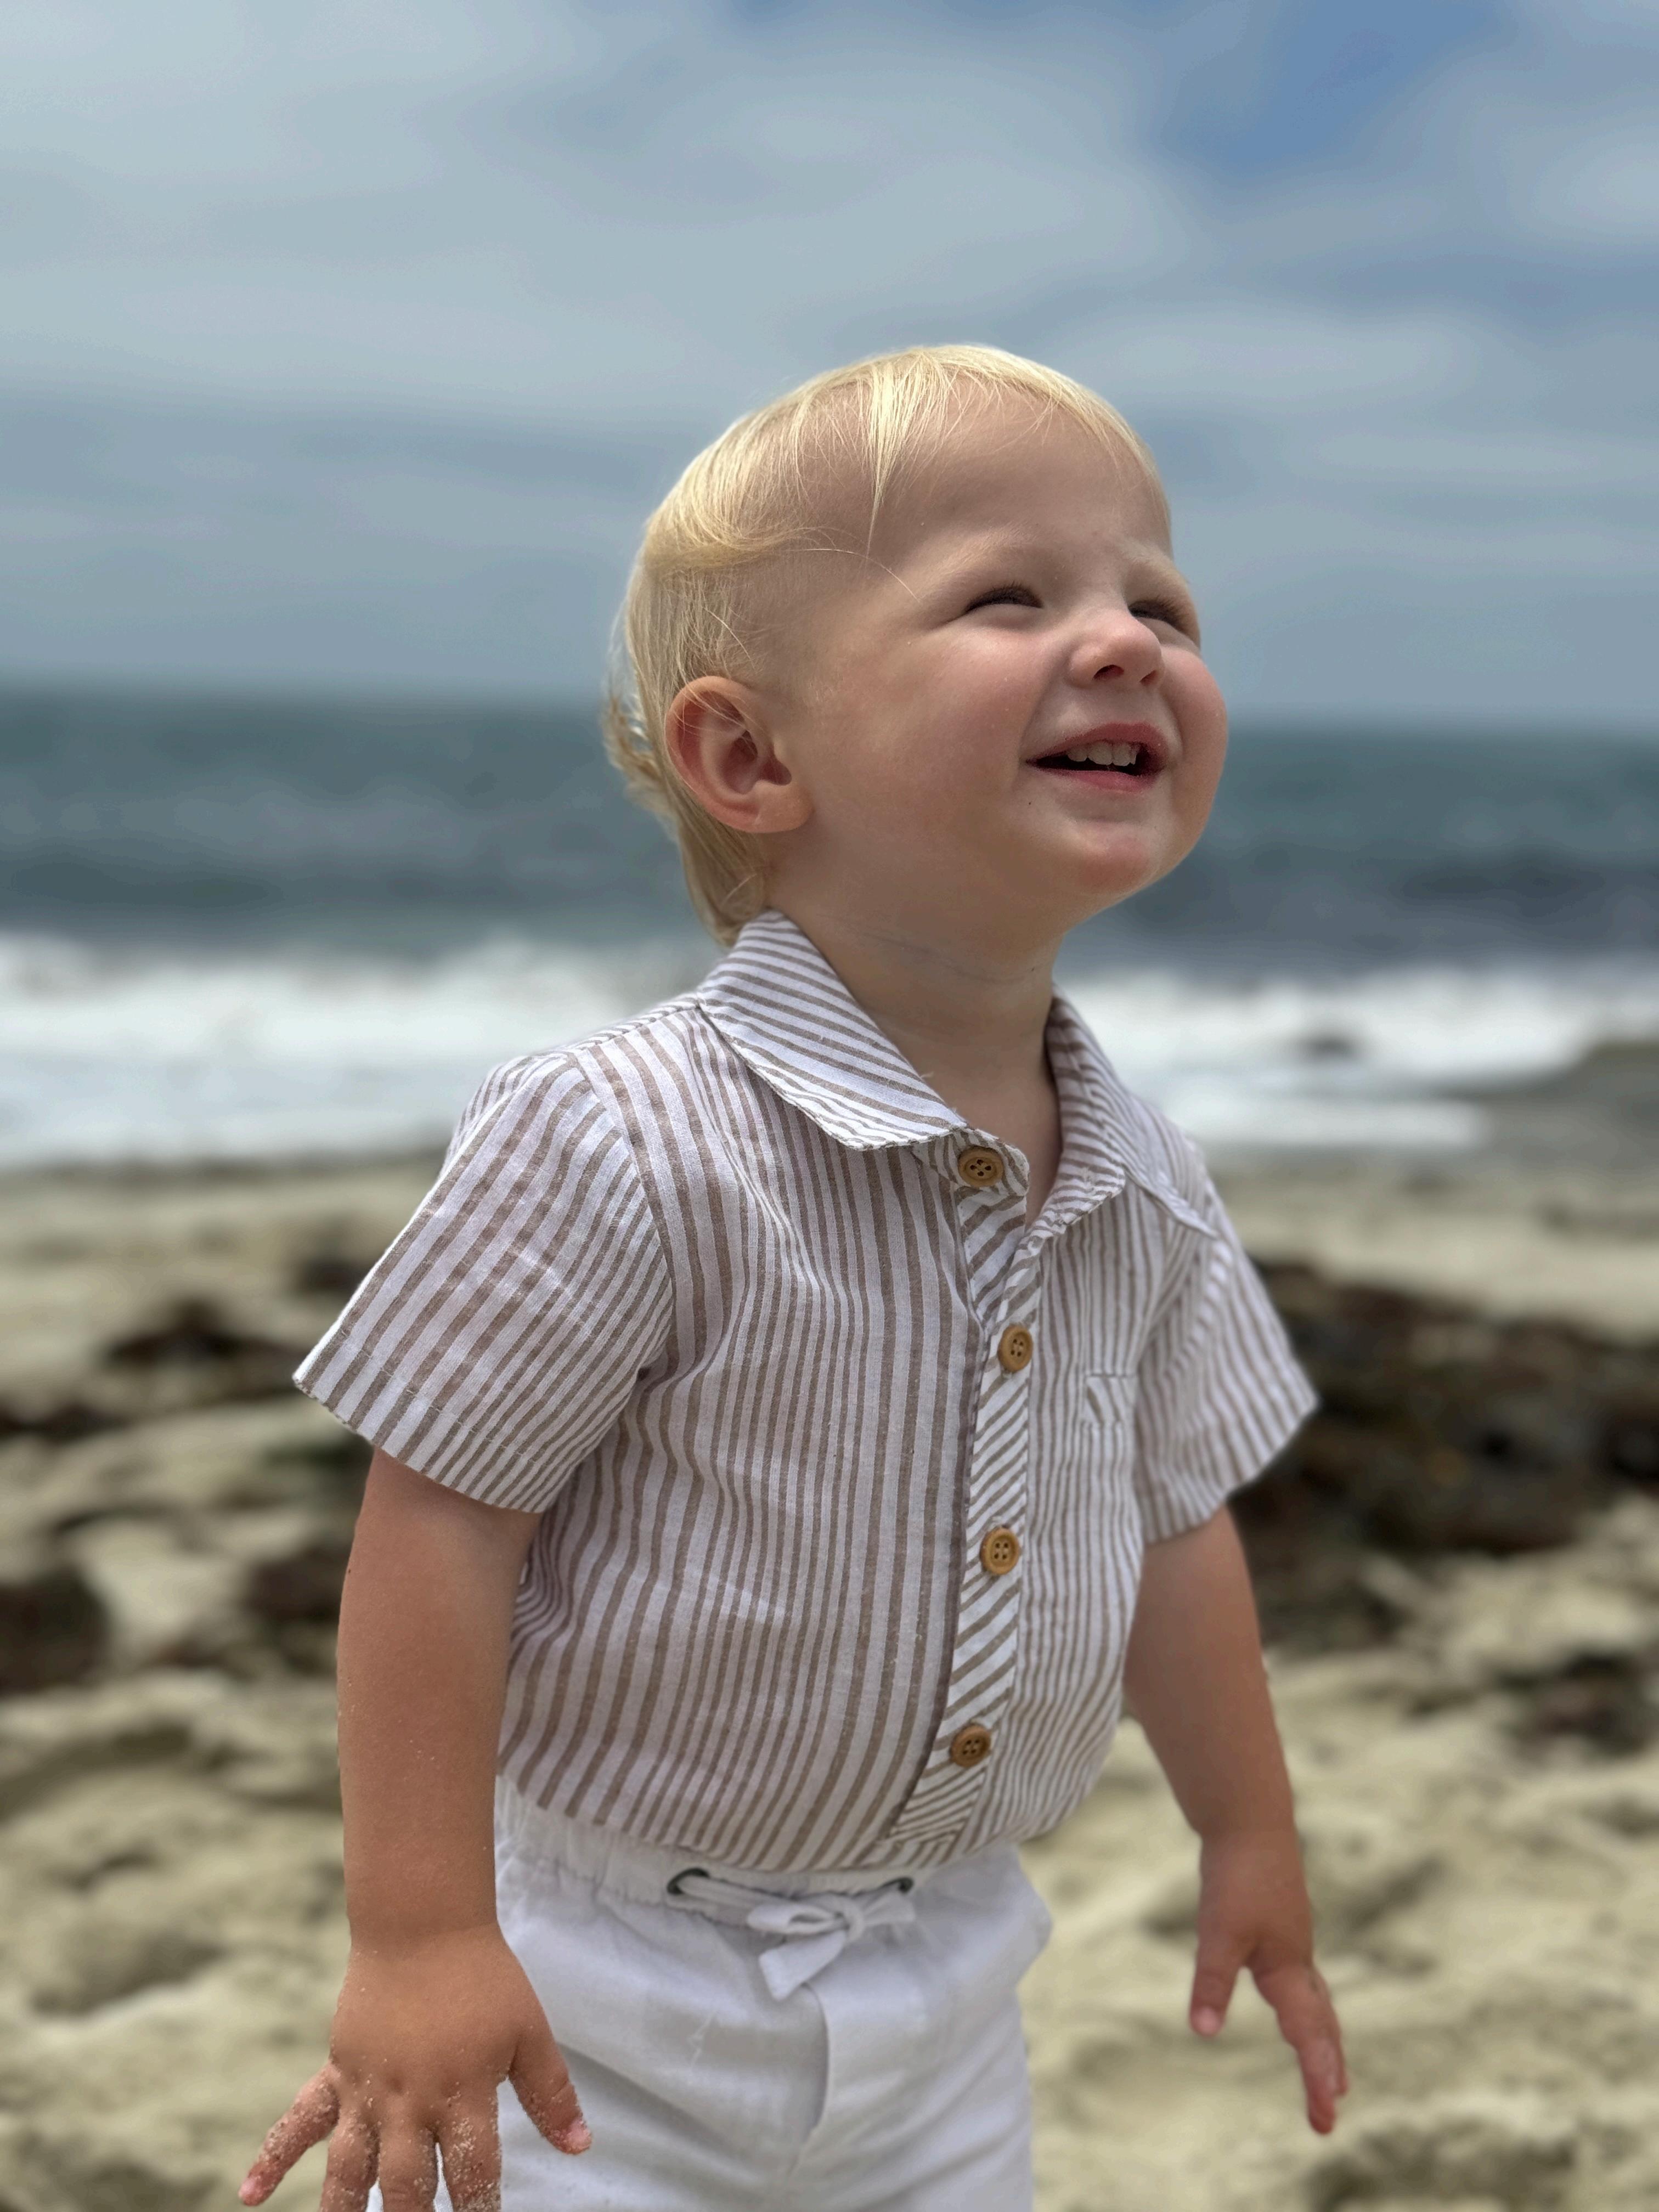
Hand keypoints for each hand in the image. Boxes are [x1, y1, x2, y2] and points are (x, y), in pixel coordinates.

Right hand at [239, 1924, 588, 2210]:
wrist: (424, 1924)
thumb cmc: (484, 1978)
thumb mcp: (530, 2033)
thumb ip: (552, 2094)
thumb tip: (582, 2147)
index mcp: (462, 2091)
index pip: (474, 2170)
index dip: (480, 2209)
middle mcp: (410, 2099)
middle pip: (406, 2183)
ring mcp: (366, 2089)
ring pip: (349, 2166)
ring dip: (343, 2210)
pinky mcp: (337, 2073)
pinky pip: (297, 2119)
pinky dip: (271, 2156)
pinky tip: (249, 2193)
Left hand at [1187, 1828, 1347, 2134]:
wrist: (1249, 1822)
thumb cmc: (1237, 1878)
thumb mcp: (1218, 1933)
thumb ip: (1211, 1982)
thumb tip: (1203, 2032)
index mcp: (1288, 1971)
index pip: (1309, 2036)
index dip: (1316, 2077)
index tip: (1325, 2118)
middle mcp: (1298, 1962)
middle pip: (1321, 2026)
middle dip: (1326, 2069)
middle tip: (1329, 2111)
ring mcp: (1293, 1943)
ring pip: (1317, 2002)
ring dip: (1323, 2040)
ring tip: (1330, 2071)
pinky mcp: (1281, 1926)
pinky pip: (1303, 1980)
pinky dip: (1309, 2007)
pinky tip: (1295, 2002)